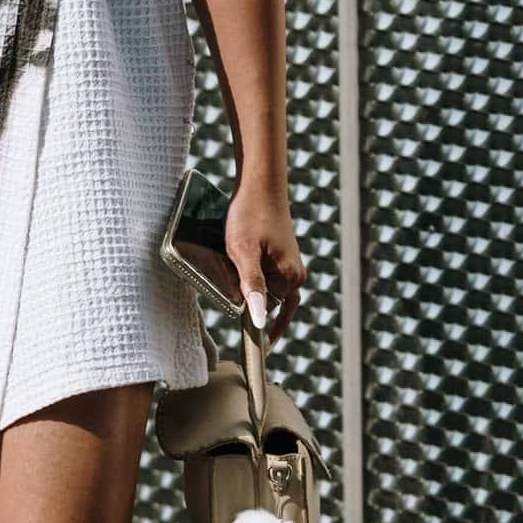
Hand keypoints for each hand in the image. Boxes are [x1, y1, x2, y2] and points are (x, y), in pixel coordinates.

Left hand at [225, 179, 304, 344]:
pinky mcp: (282, 258)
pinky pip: (268, 281)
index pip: (265, 312)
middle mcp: (296, 275)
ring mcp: (290, 267)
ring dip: (243, 284)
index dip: (248, 318)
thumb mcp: (243, 250)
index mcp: (291, 277)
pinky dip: (254, 283)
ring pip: (262, 290)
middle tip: (225, 267)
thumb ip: (251, 285)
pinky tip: (242, 284)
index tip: (242, 336)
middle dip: (243, 296)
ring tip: (229, 260)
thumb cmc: (249, 215)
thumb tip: (258, 318)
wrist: (259, 185)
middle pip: (263, 302)